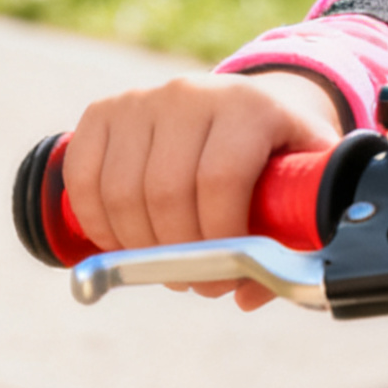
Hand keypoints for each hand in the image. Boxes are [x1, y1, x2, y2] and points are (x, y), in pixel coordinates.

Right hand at [61, 70, 343, 310]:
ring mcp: (142, 99)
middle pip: (165, 192)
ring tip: (165, 264)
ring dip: (137, 248)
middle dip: (178, 254)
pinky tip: (123, 242)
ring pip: (121, 192)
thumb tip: (246, 294)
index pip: (220, 179)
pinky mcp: (103, 111)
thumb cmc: (278, 156)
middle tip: (196, 279)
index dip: (219, 238)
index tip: (228, 273)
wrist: (245, 106)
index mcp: (249, 106)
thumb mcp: (306, 183)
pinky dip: (96, 223)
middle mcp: (192, 93)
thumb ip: (295, 236)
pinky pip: (82, 179)